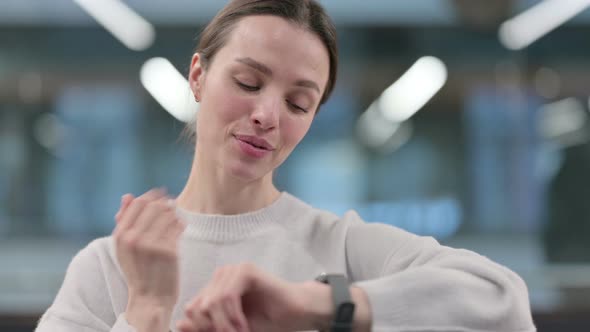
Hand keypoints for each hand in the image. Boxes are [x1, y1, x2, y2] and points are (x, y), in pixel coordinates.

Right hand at [113, 189, 185, 330]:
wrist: (149, 298)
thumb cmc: (138, 270)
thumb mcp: (124, 247)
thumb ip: (124, 221)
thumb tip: (127, 195)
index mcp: (120, 236)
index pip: (138, 203)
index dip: (151, 196)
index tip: (160, 196)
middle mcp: (134, 238)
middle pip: (154, 206)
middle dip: (164, 203)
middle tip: (171, 204)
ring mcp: (151, 244)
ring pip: (168, 214)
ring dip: (173, 213)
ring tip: (175, 217)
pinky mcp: (169, 251)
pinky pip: (178, 226)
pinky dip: (181, 224)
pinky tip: (180, 226)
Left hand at [176, 263, 320, 331]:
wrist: (296, 313)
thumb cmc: (266, 321)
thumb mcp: (230, 329)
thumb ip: (206, 328)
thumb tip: (179, 324)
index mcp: (214, 288)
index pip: (192, 309)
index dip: (202, 329)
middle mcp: (220, 276)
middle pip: (198, 307)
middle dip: (213, 329)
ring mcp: (233, 270)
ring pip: (211, 303)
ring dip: (224, 325)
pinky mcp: (246, 270)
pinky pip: (226, 296)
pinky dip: (232, 316)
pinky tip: (243, 325)